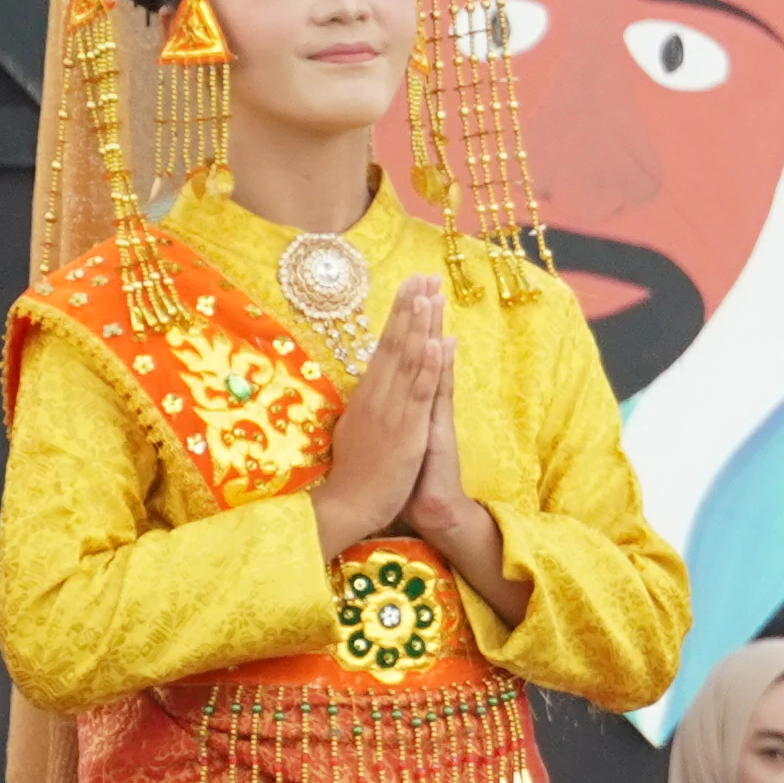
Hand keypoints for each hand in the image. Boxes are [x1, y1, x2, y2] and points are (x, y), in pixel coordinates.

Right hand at [313, 279, 449, 550]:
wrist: (348, 506)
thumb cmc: (355, 473)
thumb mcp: (358, 429)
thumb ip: (367, 403)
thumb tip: (373, 379)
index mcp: (366, 395)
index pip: (383, 346)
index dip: (398, 316)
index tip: (410, 287)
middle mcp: (376, 397)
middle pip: (395, 344)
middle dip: (410, 309)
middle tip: (423, 276)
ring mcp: (391, 412)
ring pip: (407, 361)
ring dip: (420, 326)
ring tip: (430, 295)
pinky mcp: (406, 431)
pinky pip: (419, 394)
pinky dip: (427, 367)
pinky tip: (436, 343)